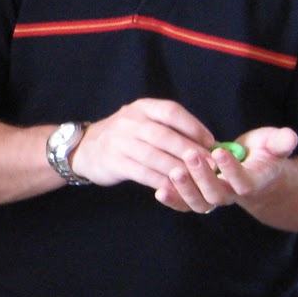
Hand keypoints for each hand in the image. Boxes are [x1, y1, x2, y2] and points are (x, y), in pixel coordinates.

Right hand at [69, 99, 215, 191]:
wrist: (85, 148)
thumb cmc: (125, 137)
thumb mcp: (143, 122)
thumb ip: (169, 129)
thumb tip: (207, 145)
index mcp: (142, 108)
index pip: (171, 112)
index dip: (194, 126)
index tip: (211, 142)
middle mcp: (130, 121)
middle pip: (165, 135)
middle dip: (190, 151)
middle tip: (211, 165)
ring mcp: (120, 142)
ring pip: (155, 156)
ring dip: (179, 169)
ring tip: (197, 179)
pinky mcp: (114, 162)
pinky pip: (143, 173)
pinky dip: (161, 181)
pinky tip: (175, 189)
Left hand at [154, 126, 297, 213]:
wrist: (255, 173)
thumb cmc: (264, 154)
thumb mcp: (274, 145)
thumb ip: (280, 142)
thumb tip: (290, 136)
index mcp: (253, 182)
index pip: (244, 182)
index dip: (232, 169)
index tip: (220, 151)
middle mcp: (233, 194)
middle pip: (217, 195)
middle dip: (203, 177)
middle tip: (191, 155)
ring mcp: (215, 198)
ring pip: (200, 202)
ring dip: (185, 189)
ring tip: (174, 171)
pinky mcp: (199, 198)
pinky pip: (185, 205)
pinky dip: (173, 200)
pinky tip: (159, 191)